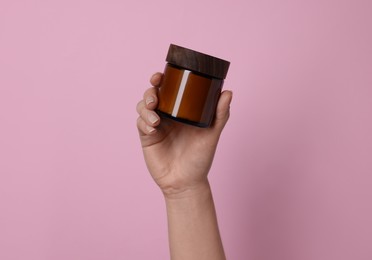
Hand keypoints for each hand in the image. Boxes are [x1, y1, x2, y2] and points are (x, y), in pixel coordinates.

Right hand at [136, 72, 231, 197]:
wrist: (187, 182)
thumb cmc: (200, 158)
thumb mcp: (212, 134)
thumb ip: (220, 114)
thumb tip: (228, 92)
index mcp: (180, 110)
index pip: (168, 89)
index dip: (161, 80)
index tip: (159, 76)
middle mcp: (167, 115)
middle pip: (152, 95)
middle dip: (150, 92)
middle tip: (155, 98)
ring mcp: (155, 126)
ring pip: (143, 107)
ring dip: (145, 108)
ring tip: (156, 120)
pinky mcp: (147, 138)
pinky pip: (140, 124)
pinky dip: (144, 123)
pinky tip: (153, 129)